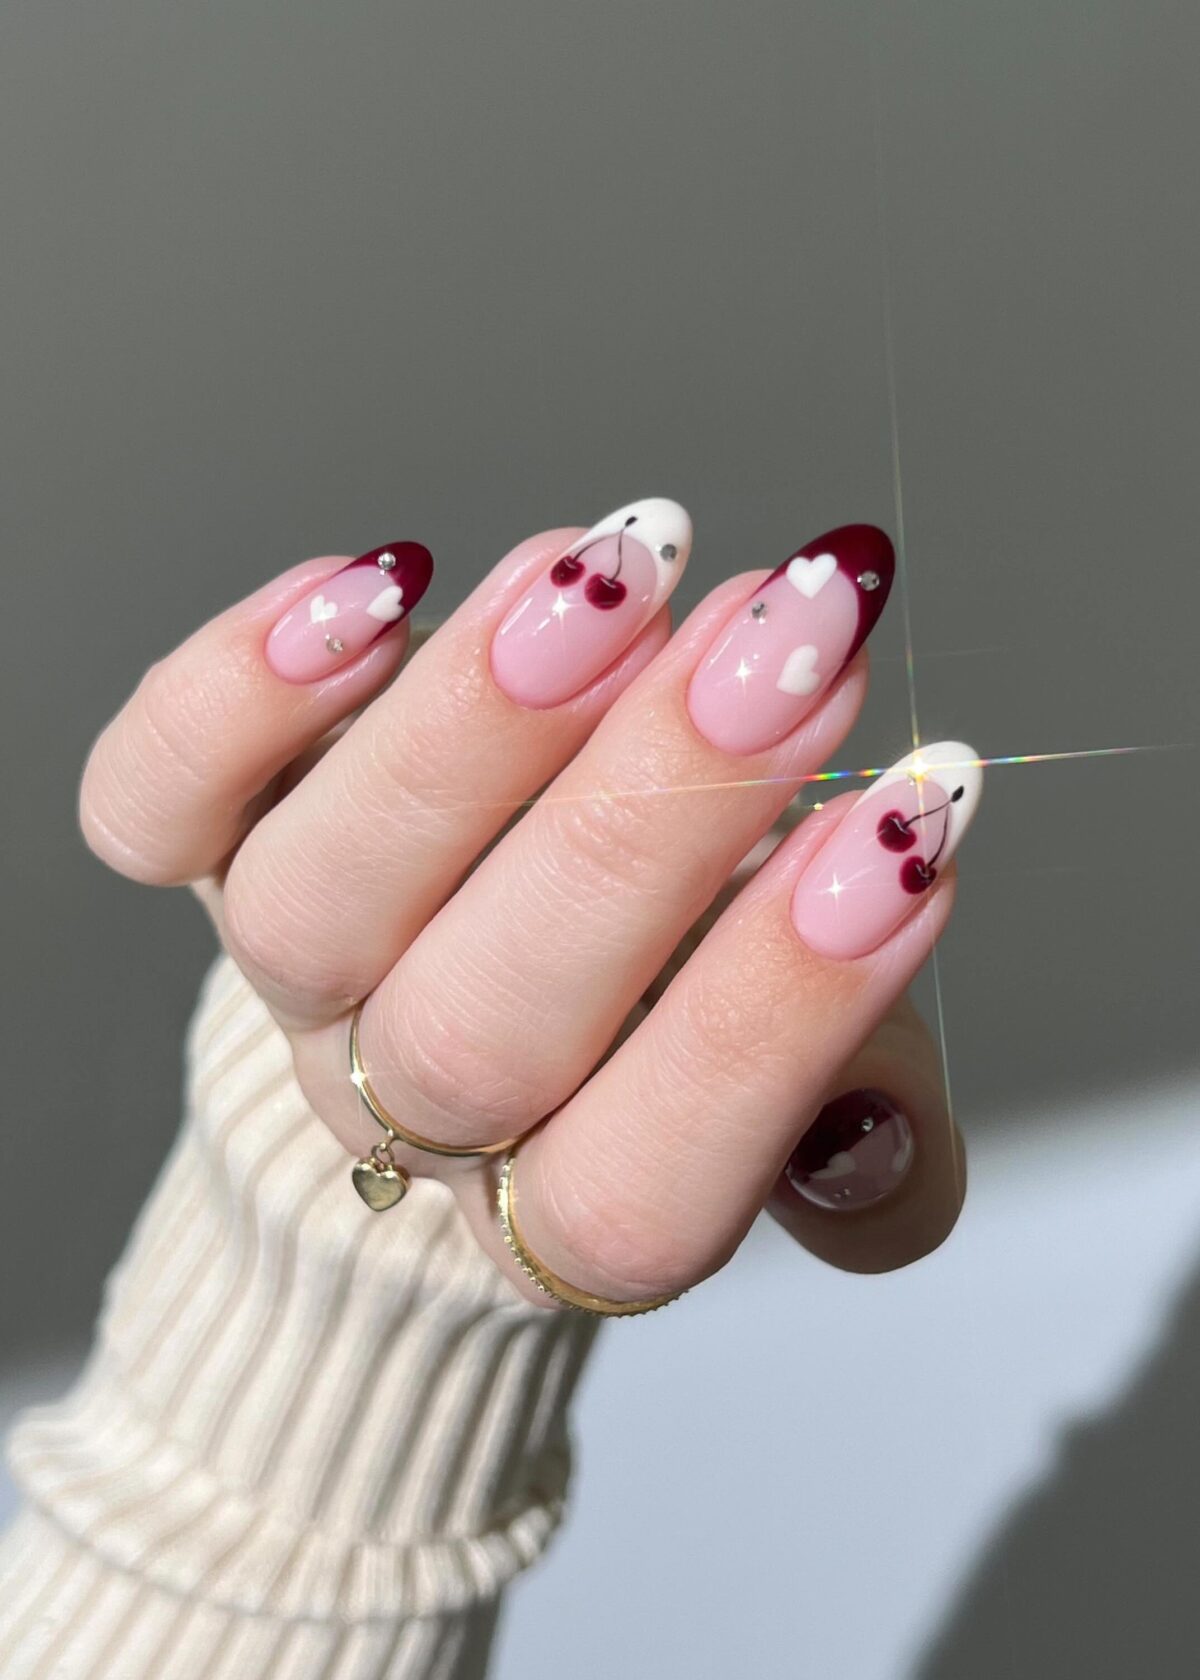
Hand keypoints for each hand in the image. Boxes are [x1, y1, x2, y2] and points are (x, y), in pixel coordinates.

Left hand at [80, 502, 974, 1308]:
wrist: (480, 1003)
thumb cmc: (672, 1024)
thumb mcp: (808, 1098)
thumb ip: (866, 1146)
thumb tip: (879, 1139)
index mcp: (565, 1211)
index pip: (642, 1185)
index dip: (774, 1014)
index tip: (910, 823)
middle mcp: (410, 1112)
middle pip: (478, 1032)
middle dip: (648, 823)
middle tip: (788, 642)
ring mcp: (298, 980)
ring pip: (316, 906)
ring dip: (471, 729)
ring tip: (617, 572)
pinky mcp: (209, 856)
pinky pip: (154, 806)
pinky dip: (237, 693)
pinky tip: (383, 581)